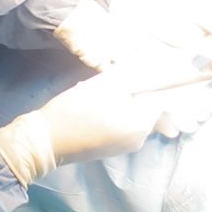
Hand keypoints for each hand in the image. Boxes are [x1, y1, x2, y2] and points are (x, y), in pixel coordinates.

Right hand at [0, 73, 165, 186]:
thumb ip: (134, 75)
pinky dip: (115, 110)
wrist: (46, 141)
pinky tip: (95, 103)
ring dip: (124, 98)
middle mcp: (141, 138)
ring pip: (134, 112)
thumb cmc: (76, 110)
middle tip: (115, 75)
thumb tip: (155, 66)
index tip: (141, 65)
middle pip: (149, 104)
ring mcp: (126, 145)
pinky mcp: (111, 146)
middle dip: (136, 87)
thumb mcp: (105, 85)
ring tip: (101, 88)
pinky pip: (122, 122)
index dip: (156, 76)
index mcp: (144, 123)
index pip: (164, 95)